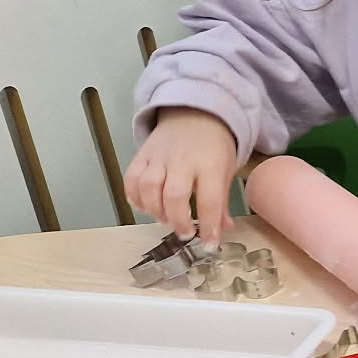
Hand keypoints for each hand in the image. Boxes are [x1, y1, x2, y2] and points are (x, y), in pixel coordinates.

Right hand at [124, 108, 237, 245]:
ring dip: (155, 211)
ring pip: (148, 188)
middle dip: (178, 220)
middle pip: (174, 195)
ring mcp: (159, 156)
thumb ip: (221, 200)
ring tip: (166, 219)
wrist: (195, 113)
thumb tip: (223, 229)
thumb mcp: (226, 170)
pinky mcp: (141, 154)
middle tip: (185, 232)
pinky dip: (134, 198)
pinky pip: (131, 180)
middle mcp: (183, 160)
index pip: (209, 200)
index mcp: (210, 164)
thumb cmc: (214, 146)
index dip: (208, 226)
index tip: (209, 245)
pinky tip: (146, 207)